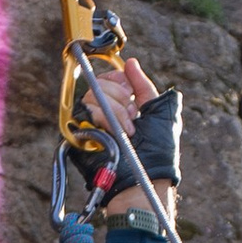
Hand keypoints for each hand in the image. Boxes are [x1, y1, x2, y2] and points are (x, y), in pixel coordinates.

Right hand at [73, 73, 180, 201]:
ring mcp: (91, 124)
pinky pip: (86, 111)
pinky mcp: (81, 135)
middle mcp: (104, 113)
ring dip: (116, 111)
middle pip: (100, 83)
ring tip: (128, 130)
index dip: (120, 80)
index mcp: (122, 106)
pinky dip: (105, 118)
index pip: (109, 79)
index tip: (132, 93)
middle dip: (121, 96)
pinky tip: (117, 133)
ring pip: (92, 95)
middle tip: (133, 116)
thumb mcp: (160, 112)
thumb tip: (131, 63)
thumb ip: (145, 86)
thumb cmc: (158, 153)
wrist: (145, 179)